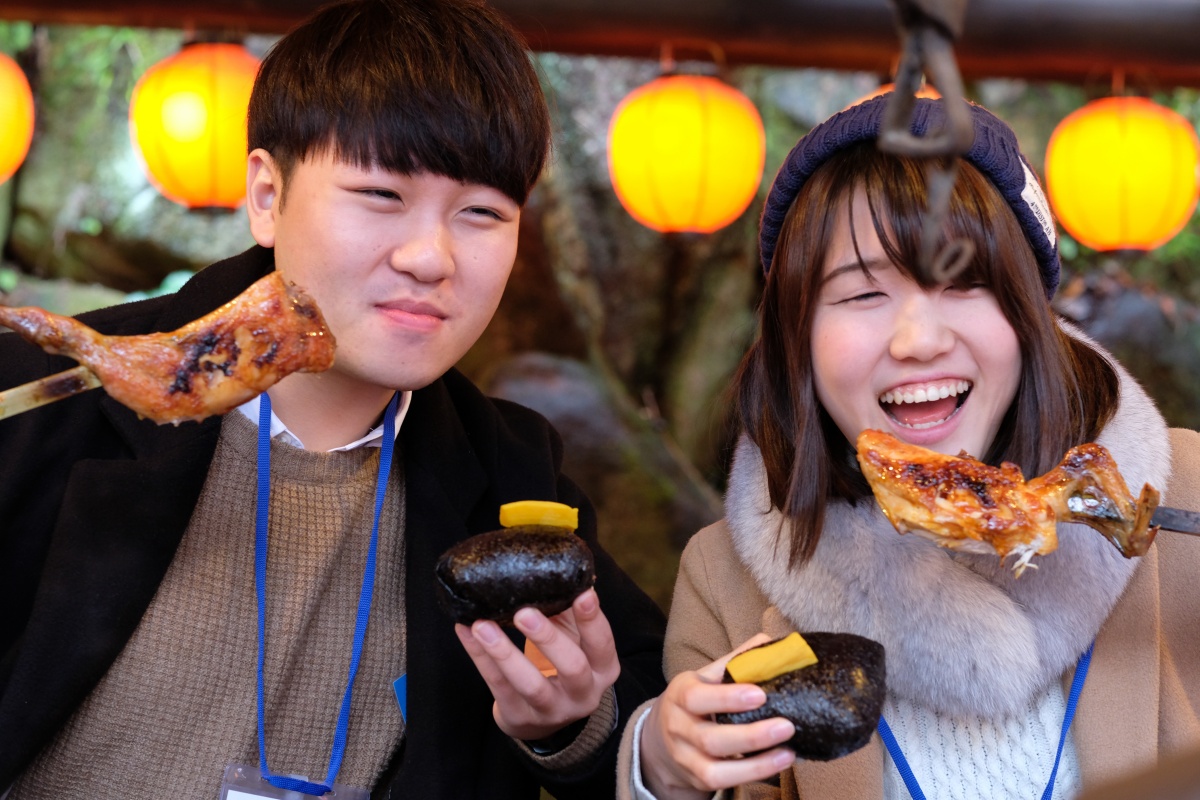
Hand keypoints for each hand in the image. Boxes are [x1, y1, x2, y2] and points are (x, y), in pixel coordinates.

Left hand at [454, 588, 620, 741]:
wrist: (545, 720)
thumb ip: (567, 612)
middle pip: (572, 667)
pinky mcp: (519, 717)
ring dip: (504, 653)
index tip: (583, 593)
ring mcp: (551, 710)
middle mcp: (583, 694)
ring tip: (482, 625)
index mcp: (603, 670)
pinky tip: (467, 631)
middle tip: (524, 613)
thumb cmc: (563, 664)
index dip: (593, 620)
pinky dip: (480, 657)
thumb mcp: (575, 641)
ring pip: (530, 684)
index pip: (603, 643)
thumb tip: (553, 572)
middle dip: (548, 638)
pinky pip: (497, 685)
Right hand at [639, 634, 795, 799]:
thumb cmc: (696, 701)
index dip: (727, 698)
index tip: (760, 695)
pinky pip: (723, 782)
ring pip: (715, 769)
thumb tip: (768, 641)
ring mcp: (685, 757)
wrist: (662, 738)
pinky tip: (776, 763)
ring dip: (755, 764)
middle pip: (710, 739)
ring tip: (787, 752)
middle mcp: (677, 727)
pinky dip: (751, 775)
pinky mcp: (696, 778)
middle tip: (786, 727)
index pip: (696, 698)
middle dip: (750, 736)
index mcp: (680, 694)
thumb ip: (736, 661)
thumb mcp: (707, 676)